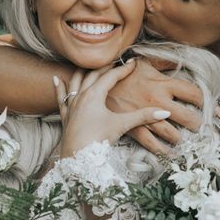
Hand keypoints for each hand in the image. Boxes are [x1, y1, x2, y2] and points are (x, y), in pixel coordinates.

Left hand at [54, 62, 173, 158]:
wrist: (77, 157)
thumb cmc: (98, 139)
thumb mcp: (122, 125)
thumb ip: (143, 117)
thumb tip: (164, 111)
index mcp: (95, 95)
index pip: (111, 76)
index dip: (123, 69)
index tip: (132, 62)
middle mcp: (81, 96)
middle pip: (93, 75)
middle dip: (105, 67)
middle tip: (115, 62)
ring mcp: (71, 105)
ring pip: (75, 82)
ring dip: (82, 71)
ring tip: (86, 64)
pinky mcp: (65, 116)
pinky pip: (60, 98)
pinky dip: (58, 87)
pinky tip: (56, 79)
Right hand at [106, 58, 206, 154]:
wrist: (97, 86)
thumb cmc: (123, 74)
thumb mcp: (144, 63)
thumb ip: (164, 63)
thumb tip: (180, 61)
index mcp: (163, 83)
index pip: (194, 94)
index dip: (209, 104)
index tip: (218, 112)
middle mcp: (157, 100)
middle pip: (188, 117)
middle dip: (200, 125)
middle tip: (206, 130)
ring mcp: (146, 116)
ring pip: (172, 133)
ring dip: (183, 139)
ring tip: (189, 142)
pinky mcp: (134, 127)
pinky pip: (152, 144)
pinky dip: (164, 150)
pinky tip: (171, 153)